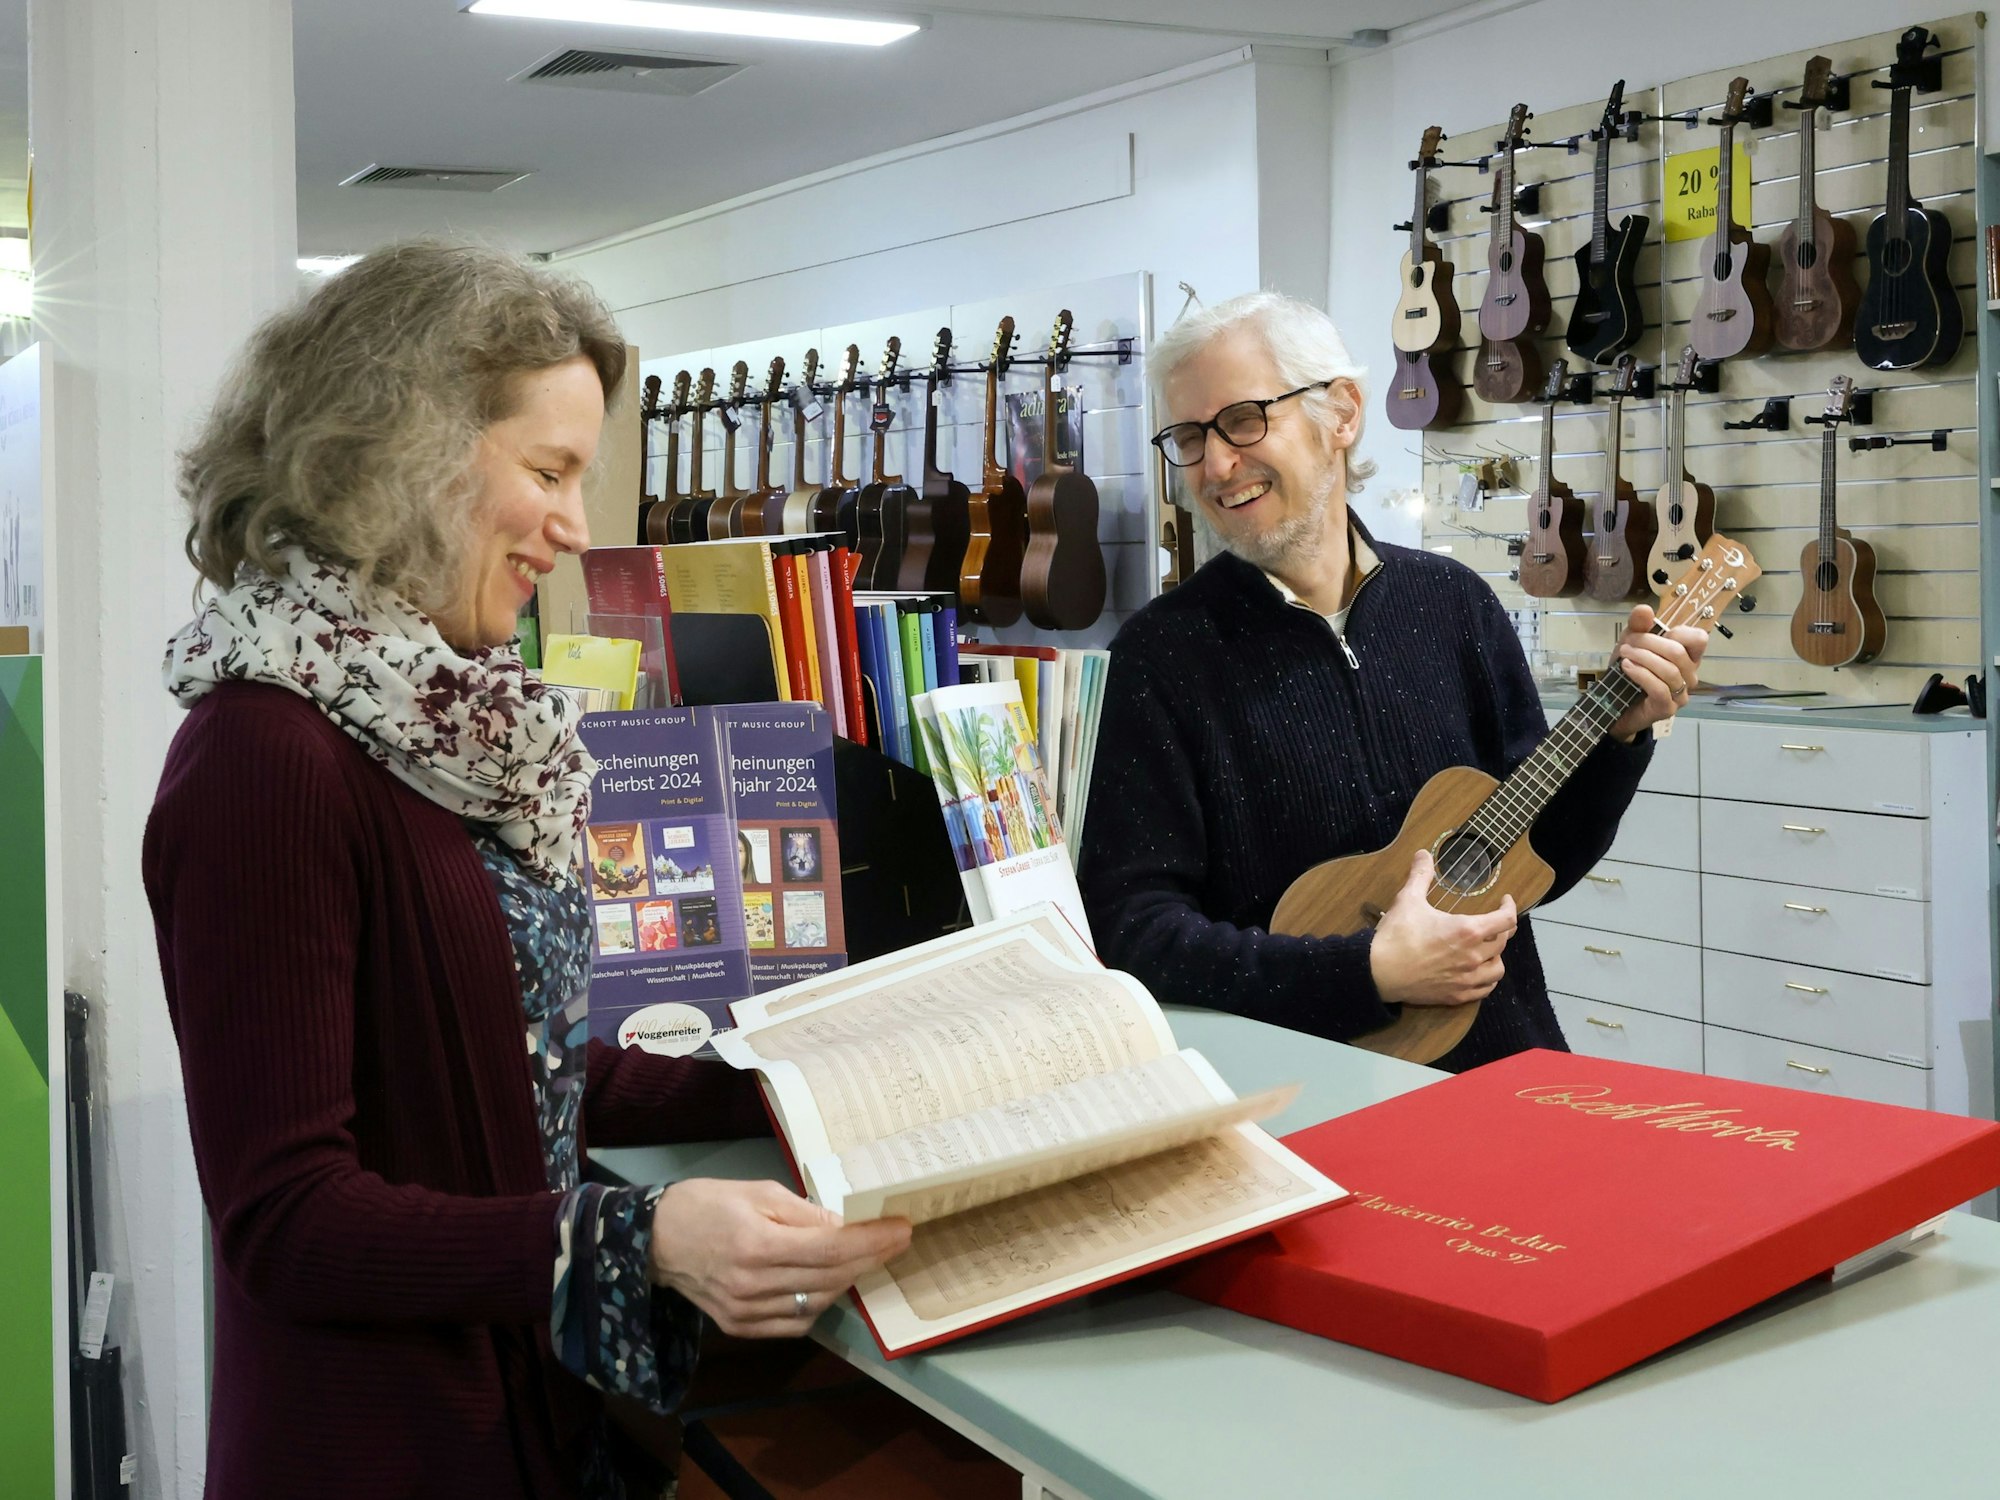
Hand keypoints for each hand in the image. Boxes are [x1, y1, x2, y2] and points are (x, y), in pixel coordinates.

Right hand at [648, 1178, 911, 1337]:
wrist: (654, 1240)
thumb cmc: (706, 1204)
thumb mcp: (758, 1192)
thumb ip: (804, 1213)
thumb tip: (844, 1227)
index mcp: (758, 1244)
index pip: (832, 1248)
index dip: (872, 1241)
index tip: (901, 1229)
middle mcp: (754, 1285)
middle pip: (831, 1278)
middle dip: (870, 1259)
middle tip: (895, 1241)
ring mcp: (746, 1312)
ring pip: (818, 1303)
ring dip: (847, 1281)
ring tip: (866, 1258)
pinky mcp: (740, 1327)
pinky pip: (795, 1323)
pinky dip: (819, 1304)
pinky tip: (828, 1283)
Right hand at [1368, 849, 1516, 1006]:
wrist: (1378, 972)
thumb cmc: (1396, 935)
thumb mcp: (1408, 899)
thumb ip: (1421, 875)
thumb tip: (1422, 853)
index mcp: (1468, 930)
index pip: (1505, 919)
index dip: (1510, 907)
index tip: (1505, 901)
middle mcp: (1474, 956)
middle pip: (1502, 942)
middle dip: (1501, 930)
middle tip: (1492, 923)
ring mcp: (1467, 978)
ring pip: (1498, 969)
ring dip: (1496, 957)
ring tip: (1487, 950)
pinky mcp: (1456, 995)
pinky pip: (1484, 990)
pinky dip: (1486, 980)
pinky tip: (1478, 973)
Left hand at [1608, 603, 1706, 741]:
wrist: (1612, 705)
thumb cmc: (1628, 672)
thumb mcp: (1630, 644)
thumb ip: (1638, 626)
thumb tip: (1645, 609)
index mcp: (1686, 657)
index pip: (1699, 639)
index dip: (1678, 631)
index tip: (1653, 632)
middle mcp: (1689, 676)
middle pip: (1678, 652)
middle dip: (1650, 643)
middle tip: (1628, 644)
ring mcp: (1680, 694)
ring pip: (1670, 670)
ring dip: (1643, 658)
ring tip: (1624, 655)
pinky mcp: (1667, 708)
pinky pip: (1660, 688)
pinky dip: (1641, 674)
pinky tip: (1626, 668)